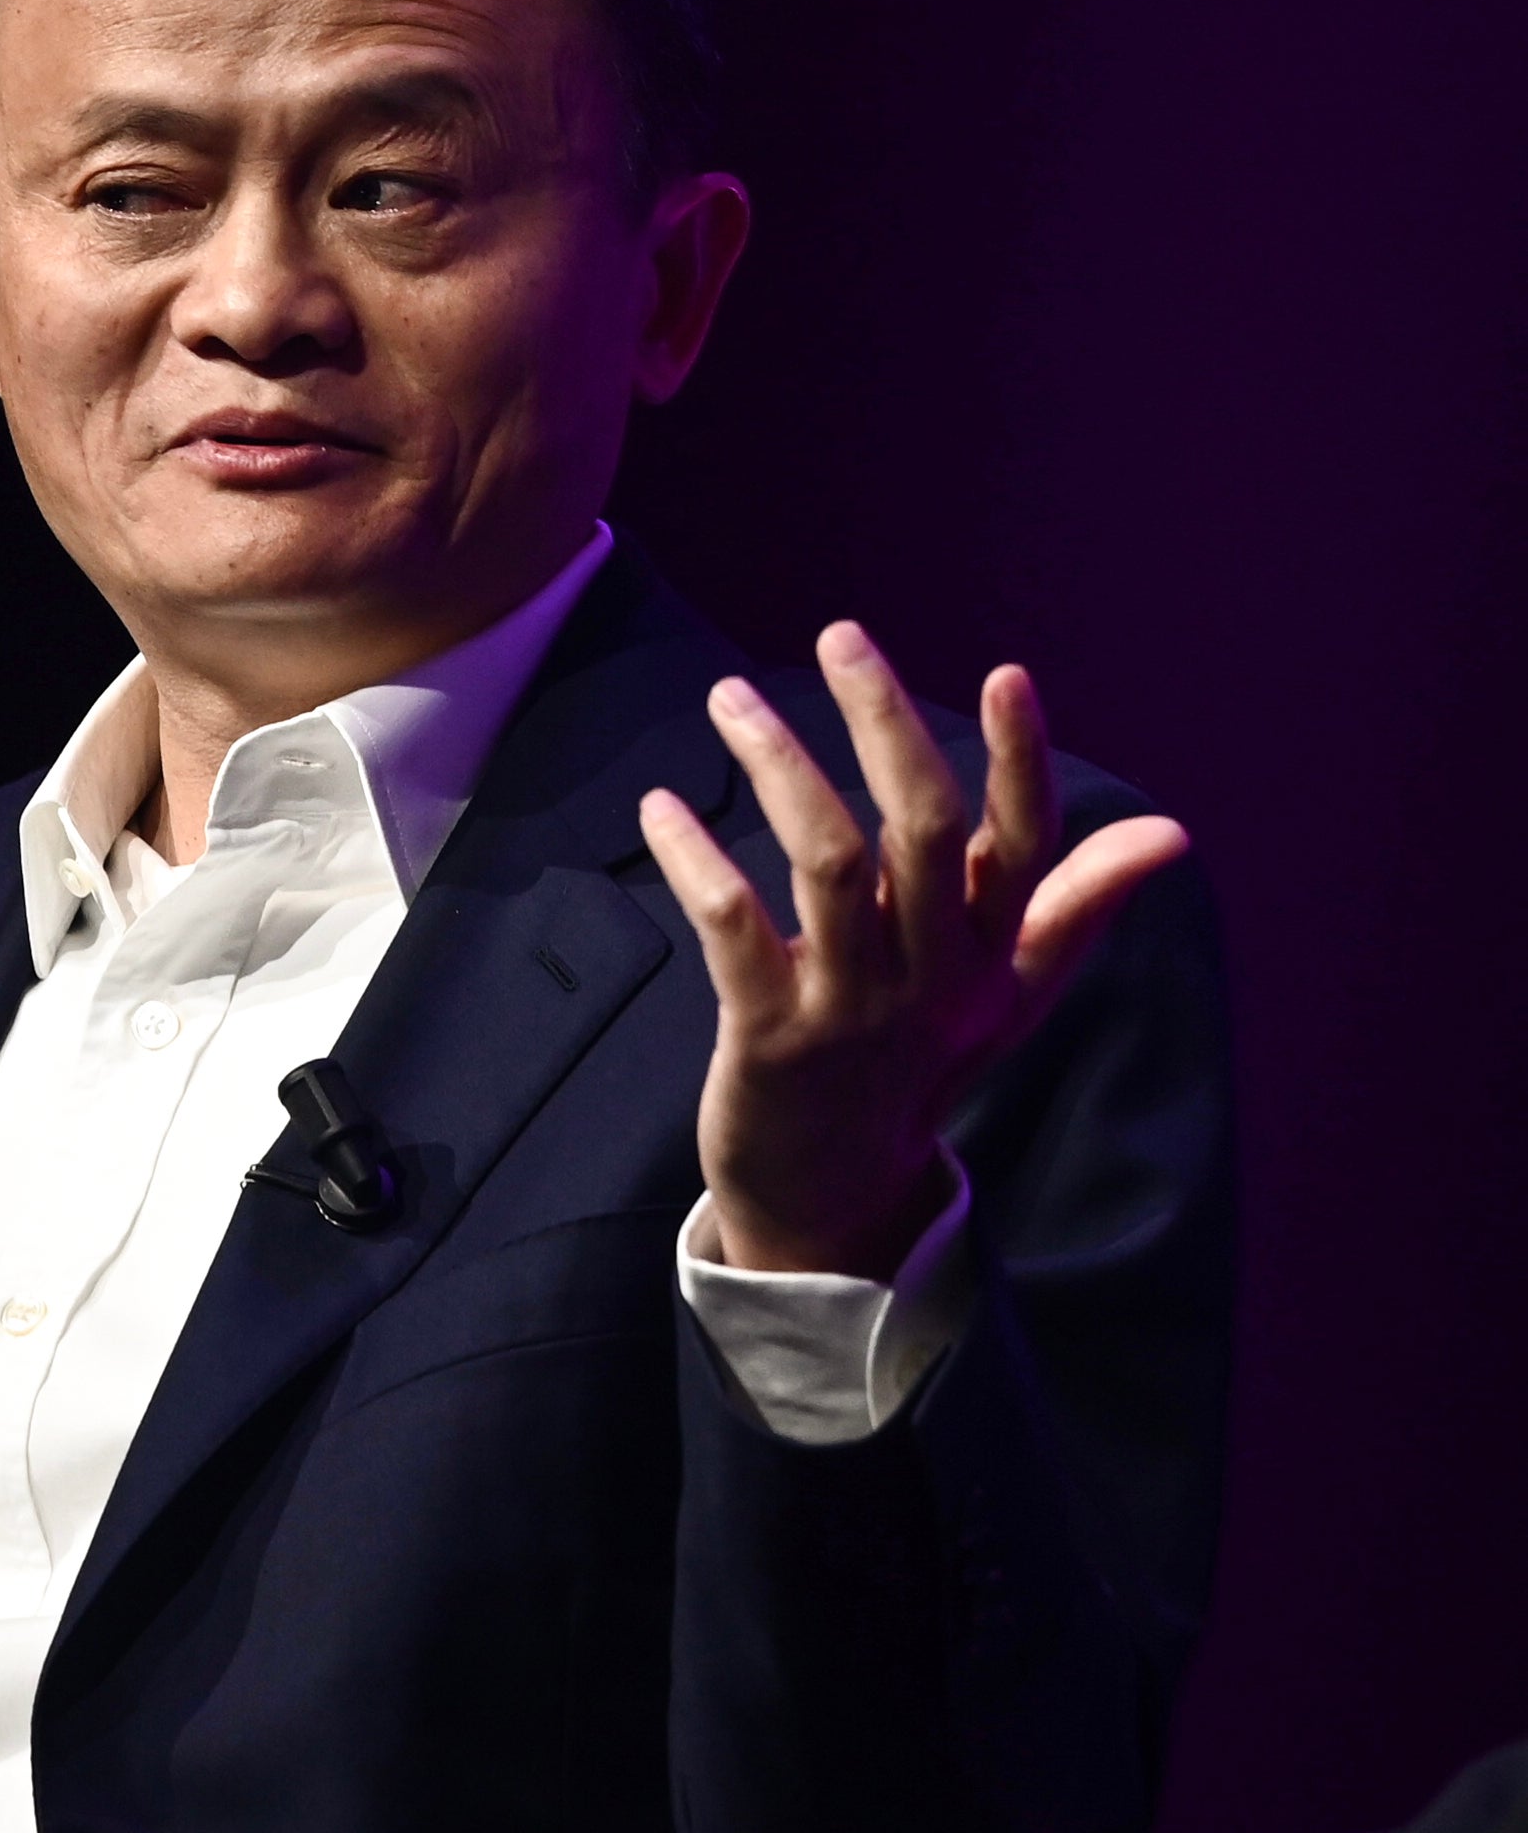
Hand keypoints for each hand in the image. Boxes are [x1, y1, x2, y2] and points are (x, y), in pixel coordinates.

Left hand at [636, 623, 1189, 1279]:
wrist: (832, 1194)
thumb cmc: (917, 1070)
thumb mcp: (1009, 996)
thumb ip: (1074, 908)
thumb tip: (1170, 834)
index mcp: (989, 955)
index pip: (1023, 844)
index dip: (1019, 759)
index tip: (1007, 674)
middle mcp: (931, 974)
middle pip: (925, 830)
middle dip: (889, 724)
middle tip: (844, 638)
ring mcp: (851, 1006)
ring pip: (828, 861)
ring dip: (779, 766)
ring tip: (732, 699)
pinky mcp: (771, 1038)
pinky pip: (733, 929)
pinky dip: (696, 860)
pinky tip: (663, 806)